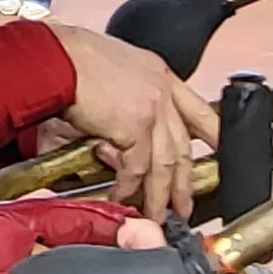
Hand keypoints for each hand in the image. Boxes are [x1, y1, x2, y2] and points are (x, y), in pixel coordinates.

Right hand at [49, 25, 218, 220]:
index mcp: (159, 74)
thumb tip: (109, 147)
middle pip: (183, 145)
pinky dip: (127, 187)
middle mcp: (162, 90)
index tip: (219, 153)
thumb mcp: (108, 72)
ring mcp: (153, 108)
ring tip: (155, 216)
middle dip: (184, 182)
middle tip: (184, 206)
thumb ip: (120, 108)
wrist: (53, 56)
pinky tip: (120, 197)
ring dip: (160, 196)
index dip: (213, 135)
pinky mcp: (136, 126)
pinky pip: (137, 168)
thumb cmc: (67, 58)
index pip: (198, 109)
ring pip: (165, 164)